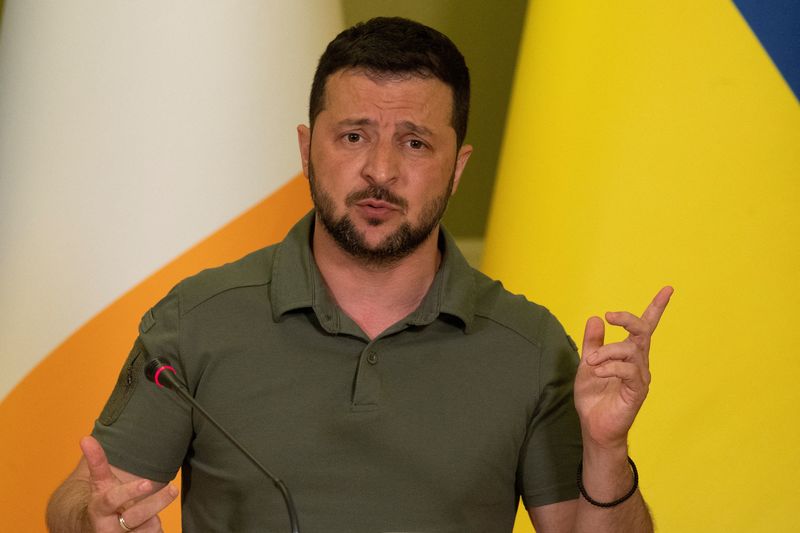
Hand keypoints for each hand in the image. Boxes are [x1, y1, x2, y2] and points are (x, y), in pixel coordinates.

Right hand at [80, 436, 177, 531]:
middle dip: (157, 502)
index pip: (113, 499)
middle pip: (136, 514)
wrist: (96, 531)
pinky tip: (152, 524)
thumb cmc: (106, 502)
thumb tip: (85, 438)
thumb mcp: (101, 483)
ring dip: (155, 518)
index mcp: (99, 507)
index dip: (130, 491)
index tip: (147, 483)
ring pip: (148, 529)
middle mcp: (106, 527)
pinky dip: (156, 530)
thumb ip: (97, 462)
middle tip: (173, 488)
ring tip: (158, 506)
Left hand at [574, 287, 672, 448]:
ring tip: (591, 362)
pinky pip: (628, 371)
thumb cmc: (594, 397)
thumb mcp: (588, 364)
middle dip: (628, 319)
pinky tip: (599, 372)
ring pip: (630, 350)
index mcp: (629, 354)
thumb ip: (593, 343)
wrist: (594, 426)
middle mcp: (639, 363)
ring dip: (607, 351)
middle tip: (610, 315)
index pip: (645, 327)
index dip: (656, 308)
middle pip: (642, 332)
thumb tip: (596, 318)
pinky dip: (611, 367)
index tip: (668, 289)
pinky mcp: (637, 391)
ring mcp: (640, 377)